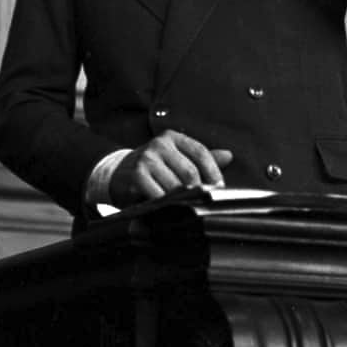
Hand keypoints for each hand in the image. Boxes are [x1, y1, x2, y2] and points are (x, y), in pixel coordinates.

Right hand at [114, 131, 236, 201]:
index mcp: (172, 138)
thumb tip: (229, 155)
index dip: (214, 172)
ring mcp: (146, 159)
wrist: (117, 174)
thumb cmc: (154, 167)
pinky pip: (160, 195)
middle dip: (199, 190)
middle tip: (204, 203)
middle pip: (190, 172)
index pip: (201, 153)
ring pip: (176, 186)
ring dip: (183, 200)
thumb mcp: (175, 157)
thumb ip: (200, 158)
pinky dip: (168, 204)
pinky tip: (170, 209)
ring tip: (187, 207)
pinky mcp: (137, 176)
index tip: (220, 188)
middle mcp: (159, 145)